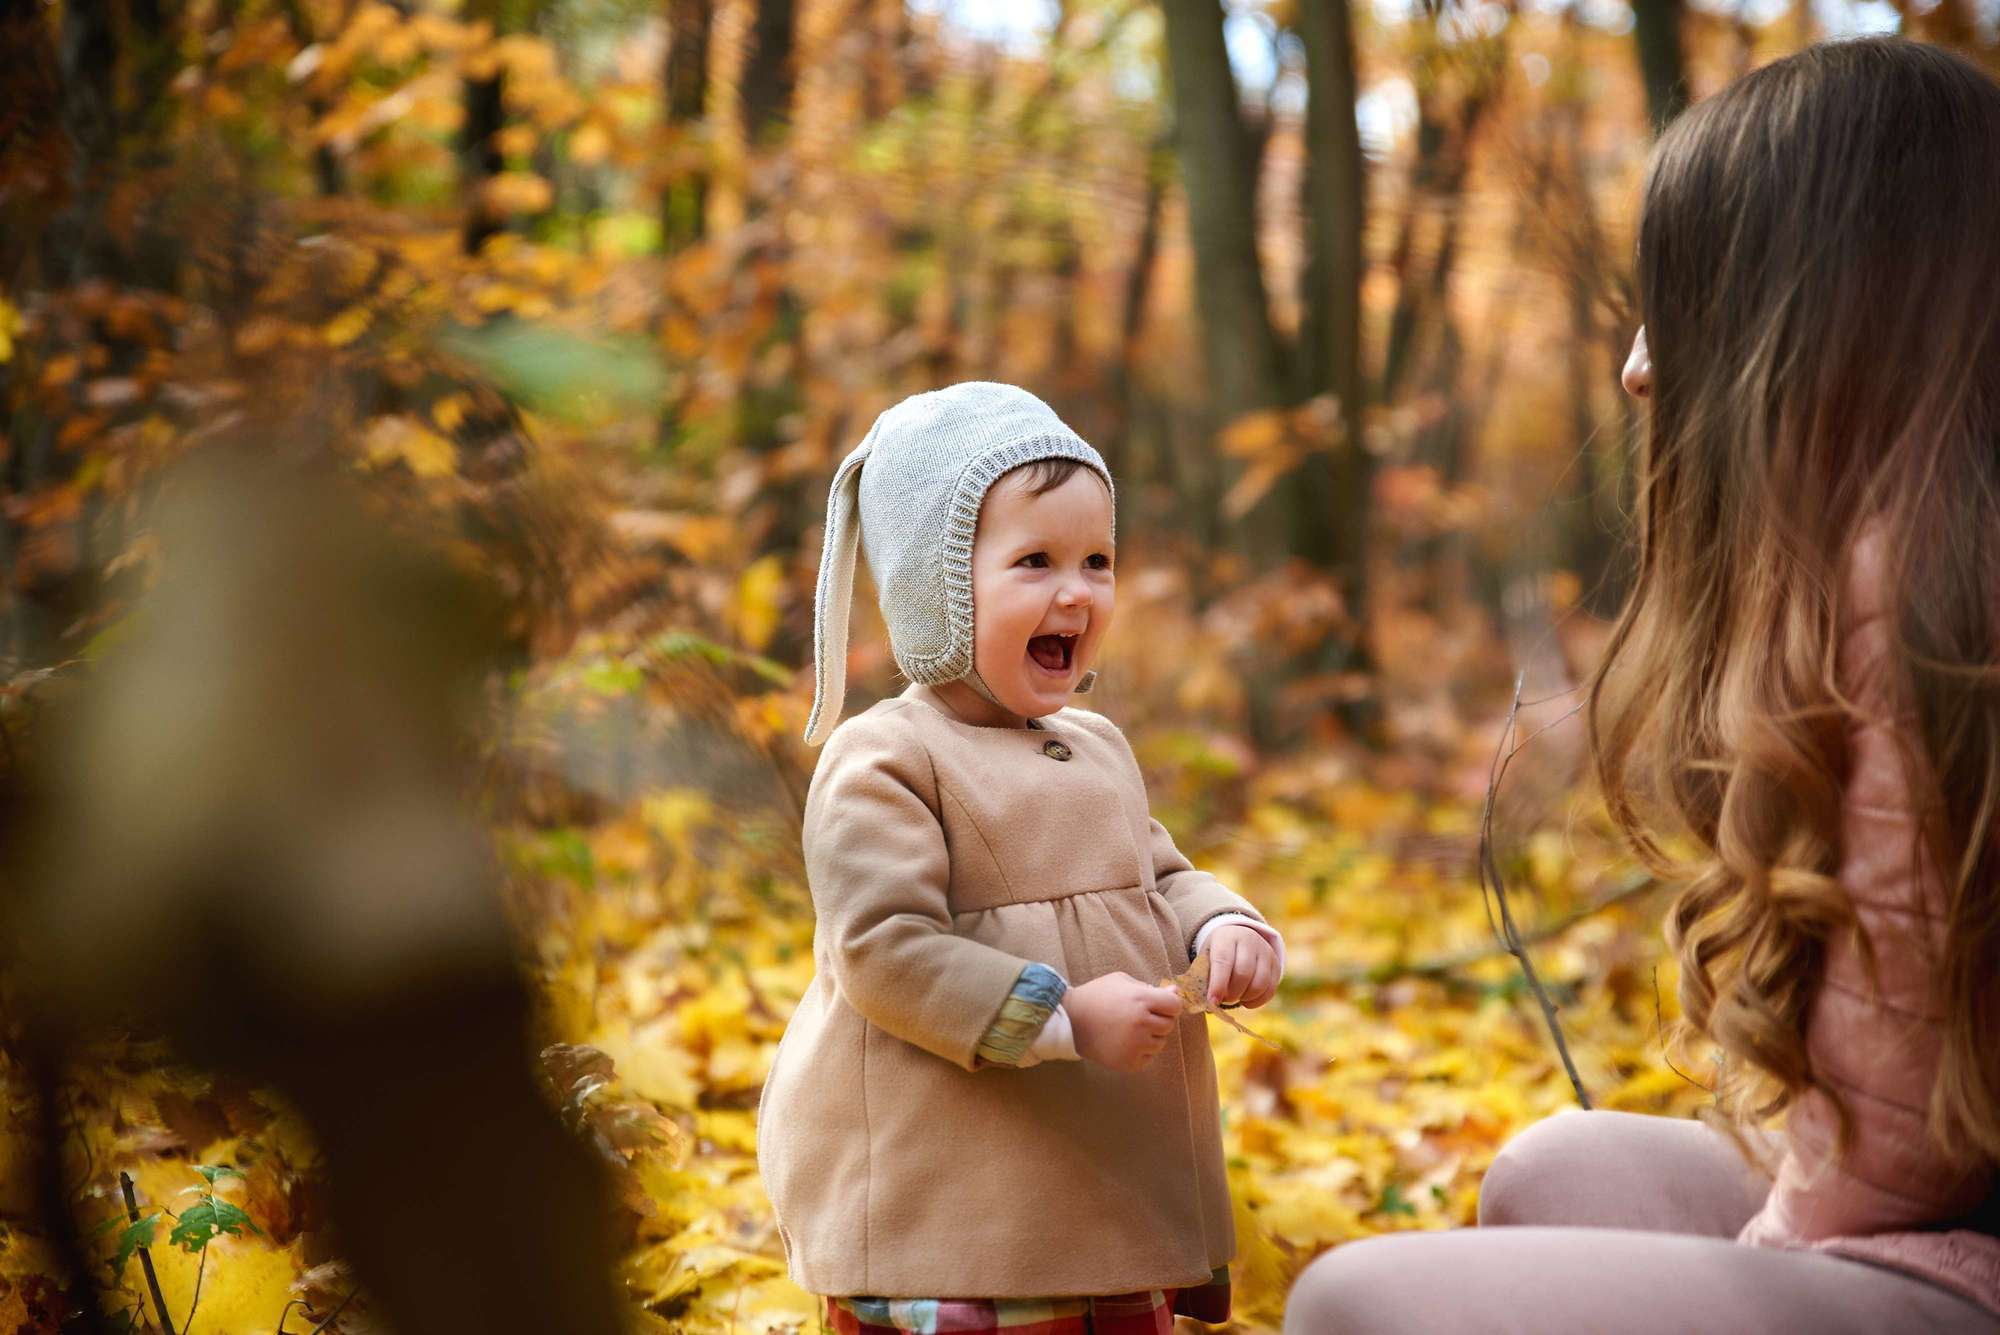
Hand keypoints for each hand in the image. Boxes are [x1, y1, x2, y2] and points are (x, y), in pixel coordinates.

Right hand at [1065, 971, 1183, 1072]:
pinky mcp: (1129, 1062)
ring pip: (1160, 1042)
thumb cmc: (1096, 996)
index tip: (1158, 1004)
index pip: (1175, 1005)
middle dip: (1158, 1019)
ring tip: (1129, 1029)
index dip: (1168, 1004)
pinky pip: (1149, 1057)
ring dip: (1151, 1036)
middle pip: (1169, 1024)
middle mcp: (1142, 1023)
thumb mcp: (1121, 981)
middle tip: (1138, 1016)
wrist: (1070, 1022)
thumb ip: (1150, 987)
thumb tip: (1174, 992)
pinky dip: (1141, 1051)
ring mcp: (1136, 1045)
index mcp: (1141, 999)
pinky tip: (1124, 1042)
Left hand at [1205, 925, 1278, 1008]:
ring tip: (1234, 997)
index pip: (1223, 961)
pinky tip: (1245, 1000)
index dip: (1218, 984)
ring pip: (1259, 984)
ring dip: (1245, 997)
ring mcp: (1266, 952)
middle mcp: (1250, 941)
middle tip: (1223, 999)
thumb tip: (1206, 1003)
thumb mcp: (1206, 958)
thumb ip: (1205, 977)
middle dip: (1232, 993)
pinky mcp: (1276, 964)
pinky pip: (1270, 990)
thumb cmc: (1217, 953)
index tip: (1212, 1001)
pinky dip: (1257, 1001)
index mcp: (1227, 937)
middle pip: (1243, 974)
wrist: (1238, 938)